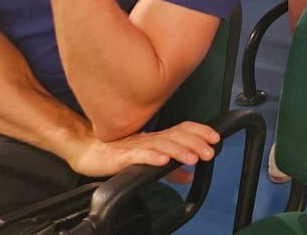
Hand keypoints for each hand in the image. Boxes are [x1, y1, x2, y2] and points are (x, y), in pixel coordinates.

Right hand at [66, 121, 219, 177]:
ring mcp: (137, 145)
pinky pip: (139, 155)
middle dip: (196, 143)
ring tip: (193, 158)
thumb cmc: (120, 155)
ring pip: (162, 145)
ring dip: (179, 150)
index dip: (200, 131)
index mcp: (158, 138)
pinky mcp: (123, 156)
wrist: (89, 152)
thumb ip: (170, 171)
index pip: (183, 129)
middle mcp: (151, 138)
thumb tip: (189, 176)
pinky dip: (152, 157)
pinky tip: (163, 161)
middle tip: (210, 152)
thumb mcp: (151, 162)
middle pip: (177, 136)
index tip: (217, 138)